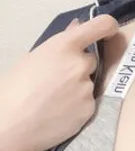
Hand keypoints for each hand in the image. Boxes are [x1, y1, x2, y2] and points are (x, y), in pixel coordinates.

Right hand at [0, 14, 118, 150]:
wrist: (10, 125)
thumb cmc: (15, 89)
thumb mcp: (34, 57)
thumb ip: (61, 42)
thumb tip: (77, 27)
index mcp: (65, 45)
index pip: (101, 25)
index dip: (108, 27)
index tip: (109, 31)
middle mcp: (80, 64)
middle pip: (91, 60)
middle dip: (79, 68)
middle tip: (58, 80)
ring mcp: (87, 87)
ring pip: (89, 83)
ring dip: (77, 88)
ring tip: (54, 99)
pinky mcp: (89, 108)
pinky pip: (88, 103)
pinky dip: (77, 106)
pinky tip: (59, 112)